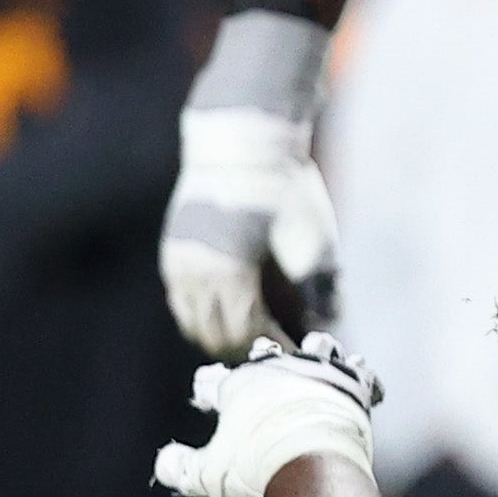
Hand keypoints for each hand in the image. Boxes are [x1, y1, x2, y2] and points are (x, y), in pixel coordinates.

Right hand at [154, 334, 381, 496]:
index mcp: (239, 387)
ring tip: (316, 346)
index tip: (205, 390)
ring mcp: (319, 374)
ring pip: (318, 349)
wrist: (313, 468)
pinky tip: (365, 382)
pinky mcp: (354, 387)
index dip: (207, 386)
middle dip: (261, 356)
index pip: (214, 380)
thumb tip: (163, 462)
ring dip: (316, 350)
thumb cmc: (256, 469)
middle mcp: (278, 371)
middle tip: (260, 353)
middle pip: (266, 355)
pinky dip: (363, 378)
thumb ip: (180, 467)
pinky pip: (363, 374)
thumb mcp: (206, 475)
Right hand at [162, 6, 339, 355]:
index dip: (272, 345)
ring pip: (193, 324)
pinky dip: (204, 315)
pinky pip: (183, 303)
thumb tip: (324, 323)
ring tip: (253, 334)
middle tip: (276, 348)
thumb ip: (320, 286)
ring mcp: (179, 264)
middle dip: (246, 347)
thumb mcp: (313, 239)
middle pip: (215, 336)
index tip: (294, 350)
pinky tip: (231, 309)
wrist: (242, 146)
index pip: (248, 332)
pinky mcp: (173, 254)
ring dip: (221, 335)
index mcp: (232, 273)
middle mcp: (197, 274)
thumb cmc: (285, 189)